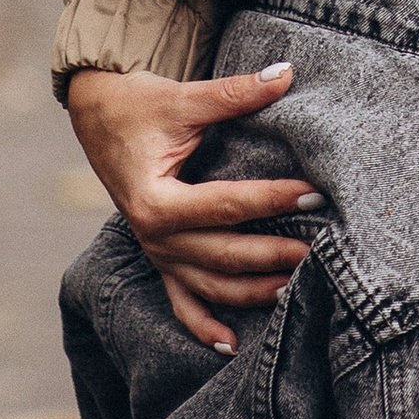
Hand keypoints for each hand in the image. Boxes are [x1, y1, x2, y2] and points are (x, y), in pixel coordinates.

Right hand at [63, 66, 316, 351]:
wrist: (98, 116)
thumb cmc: (139, 105)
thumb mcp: (184, 98)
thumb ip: (235, 92)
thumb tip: (286, 73)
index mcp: (155, 201)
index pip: (226, 205)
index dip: (272, 199)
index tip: (313, 192)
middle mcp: (154, 237)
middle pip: (223, 255)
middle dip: (274, 254)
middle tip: (321, 247)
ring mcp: (156, 253)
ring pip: (211, 286)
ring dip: (253, 292)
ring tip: (299, 287)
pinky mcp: (159, 258)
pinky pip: (182, 303)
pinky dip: (204, 326)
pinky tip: (233, 345)